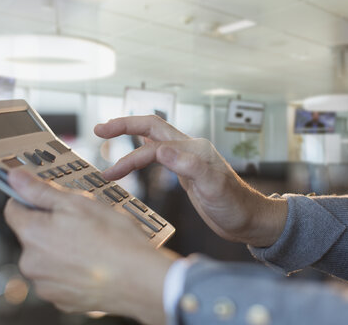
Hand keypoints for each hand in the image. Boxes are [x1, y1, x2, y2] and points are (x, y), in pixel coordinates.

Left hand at [4, 169, 177, 323]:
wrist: (140, 279)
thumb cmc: (114, 241)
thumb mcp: (78, 203)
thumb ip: (40, 191)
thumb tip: (15, 178)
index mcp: (32, 234)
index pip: (13, 209)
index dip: (29, 198)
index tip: (45, 198)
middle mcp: (31, 263)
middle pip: (32, 235)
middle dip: (50, 226)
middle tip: (80, 222)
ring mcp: (46, 285)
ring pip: (46, 258)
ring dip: (61, 249)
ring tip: (90, 245)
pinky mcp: (62, 301)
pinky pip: (59, 278)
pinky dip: (71, 270)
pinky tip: (92, 263)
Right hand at [95, 115, 286, 246]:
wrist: (248, 220)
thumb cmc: (235, 206)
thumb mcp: (213, 187)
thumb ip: (189, 166)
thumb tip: (160, 150)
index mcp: (193, 149)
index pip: (152, 139)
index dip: (127, 142)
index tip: (104, 147)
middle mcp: (188, 149)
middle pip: (150, 128)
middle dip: (124, 127)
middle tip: (99, 131)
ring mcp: (186, 160)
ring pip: (151, 143)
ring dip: (128, 146)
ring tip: (108, 155)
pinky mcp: (185, 172)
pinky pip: (157, 157)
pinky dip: (141, 155)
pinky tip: (134, 159)